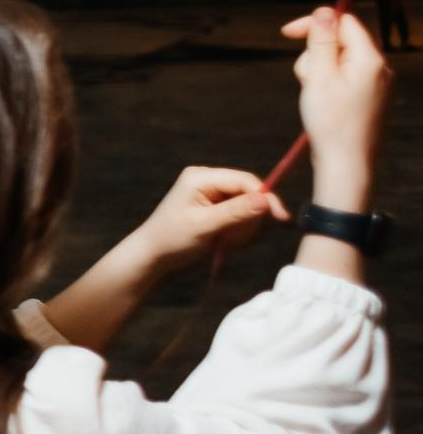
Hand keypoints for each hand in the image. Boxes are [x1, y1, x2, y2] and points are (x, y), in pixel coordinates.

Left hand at [127, 167, 287, 275]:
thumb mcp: (203, 225)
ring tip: (223, 242)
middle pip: (251, 194)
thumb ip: (235, 212)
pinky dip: (239, 233)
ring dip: (243, 229)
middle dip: (248, 219)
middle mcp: (209, 181)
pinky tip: (224, 242)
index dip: (265, 197)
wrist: (152, 256)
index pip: (245, 180)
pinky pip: (243, 219)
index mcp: (201, 177)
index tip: (281, 218)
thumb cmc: (171, 239)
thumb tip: (265, 200)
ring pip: (250, 209)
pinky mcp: (218, 210)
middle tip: (230, 239)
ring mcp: (214, 196)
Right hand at [283, 7, 390, 210]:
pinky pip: (346, 80)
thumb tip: (324, 11)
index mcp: (370, 59)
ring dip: (320, 72)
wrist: (348, 166)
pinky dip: (329, 86)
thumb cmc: (331, 124)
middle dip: (315, 55)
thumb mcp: (318, 77)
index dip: (314, 23)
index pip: (344, 22)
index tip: (286, 34)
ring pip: (340, 62)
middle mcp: (380, 69)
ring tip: (314, 97)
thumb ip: (321, 41)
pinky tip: (324, 106)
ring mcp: (378, 85)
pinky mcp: (371, 99)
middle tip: (306, 81)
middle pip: (340, 43)